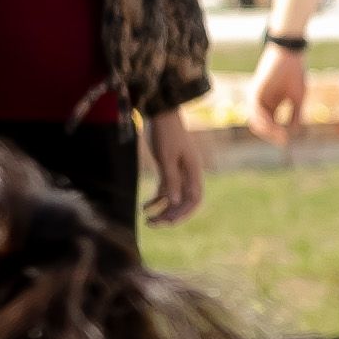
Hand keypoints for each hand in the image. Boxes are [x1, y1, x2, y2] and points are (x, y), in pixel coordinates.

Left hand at [142, 104, 204, 224]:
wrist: (160, 113)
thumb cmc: (165, 133)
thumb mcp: (166, 157)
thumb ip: (171, 179)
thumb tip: (175, 202)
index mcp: (194, 172)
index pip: (194, 200)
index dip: (184, 213)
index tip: (169, 222)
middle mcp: (189, 175)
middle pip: (184, 202)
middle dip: (170, 215)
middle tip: (153, 224)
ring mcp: (180, 173)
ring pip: (174, 199)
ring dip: (163, 211)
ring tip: (147, 220)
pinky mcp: (169, 169)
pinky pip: (166, 190)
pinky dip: (157, 200)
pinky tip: (145, 207)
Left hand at [247, 44, 308, 141]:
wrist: (290, 55)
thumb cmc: (295, 74)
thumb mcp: (298, 99)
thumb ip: (295, 116)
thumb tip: (293, 134)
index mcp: (271, 105)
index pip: (270, 126)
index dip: (277, 135)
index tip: (288, 142)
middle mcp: (261, 103)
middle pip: (260, 127)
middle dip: (271, 136)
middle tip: (283, 141)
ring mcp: (256, 97)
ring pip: (255, 121)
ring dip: (267, 130)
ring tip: (280, 134)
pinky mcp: (255, 90)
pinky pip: (255, 109)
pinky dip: (263, 119)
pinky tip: (273, 125)